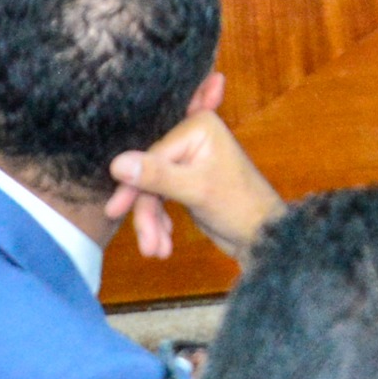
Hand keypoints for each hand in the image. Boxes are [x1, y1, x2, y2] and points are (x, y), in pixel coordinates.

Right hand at [104, 103, 283, 262]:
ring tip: (157, 251)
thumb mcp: (195, 190)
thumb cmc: (238, 206)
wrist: (261, 237)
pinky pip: (160, 197)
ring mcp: (188, 159)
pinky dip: (159, 221)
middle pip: (149, 173)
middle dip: (147, 211)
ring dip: (152, 222)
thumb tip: (116, 164)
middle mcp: (192, 136)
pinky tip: (164, 243)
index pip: (152, 155)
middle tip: (147, 246)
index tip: (115, 210)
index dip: (134, 185)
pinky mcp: (186, 179)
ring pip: (152, 189)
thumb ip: (156, 175)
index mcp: (199, 127)